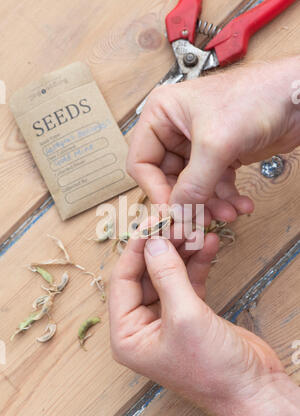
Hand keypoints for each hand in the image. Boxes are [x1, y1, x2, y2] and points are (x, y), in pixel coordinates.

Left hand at [109, 233, 299, 415]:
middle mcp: (142, 326)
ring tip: (194, 229)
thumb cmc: (213, 369)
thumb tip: (153, 242)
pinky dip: (196, 263)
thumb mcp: (185, 317)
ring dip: (180, 251)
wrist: (254, 389)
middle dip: (161, 247)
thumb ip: (167, 275)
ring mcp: (167, 319)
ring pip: (167, 275)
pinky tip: (207, 244)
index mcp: (127, 335)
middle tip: (175, 222)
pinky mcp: (190, 314)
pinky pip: (187, 281)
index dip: (136, 249)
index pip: (122, 280)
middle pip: (144, 274)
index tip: (151, 222)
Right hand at [127, 56, 299, 222]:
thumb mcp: (216, 143)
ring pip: (191, 188)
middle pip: (167, 179)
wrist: (298, 97)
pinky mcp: (218, 156)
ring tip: (228, 213)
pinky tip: (240, 205)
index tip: (172, 210)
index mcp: (162, 114)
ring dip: (209, 205)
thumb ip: (193, 183)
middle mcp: (175, 130)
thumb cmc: (258, 95)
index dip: (155, 190)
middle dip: (187, 201)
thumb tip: (176, 213)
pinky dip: (225, 199)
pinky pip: (213, 186)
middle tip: (201, 219)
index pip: (141, 162)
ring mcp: (197, 145)